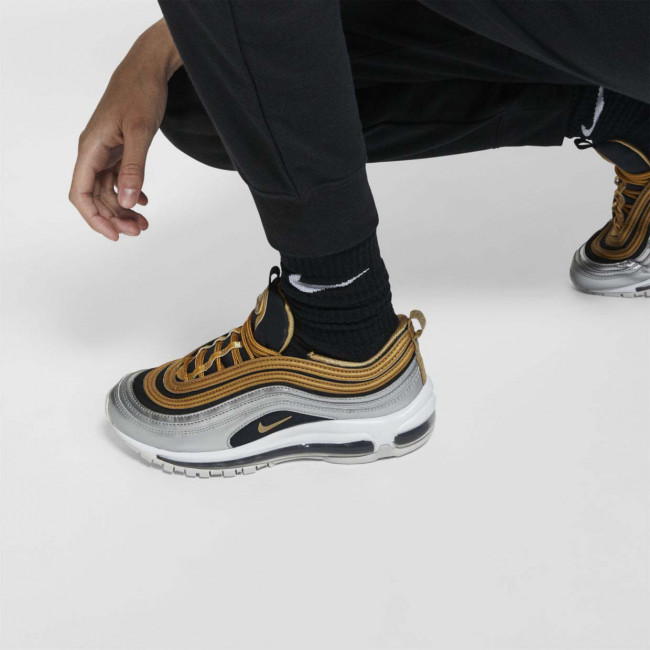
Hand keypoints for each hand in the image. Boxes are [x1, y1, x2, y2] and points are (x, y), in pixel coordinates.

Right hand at [69, 20, 180, 239]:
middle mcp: (93, 152)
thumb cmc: (141, 92)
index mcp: (90, 148)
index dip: (94, 218)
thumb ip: (134, 168)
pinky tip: (145, 201)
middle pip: (95, 196)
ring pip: (108, 190)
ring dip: (124, 209)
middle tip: (141, 230)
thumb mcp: (140, 131)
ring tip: (145, 223)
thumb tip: (128, 201)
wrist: (148, 67)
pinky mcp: (118, 148)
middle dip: (115, 217)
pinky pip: (118, 179)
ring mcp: (105, 151)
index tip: (115, 236)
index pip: (81, 193)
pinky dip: (130, 193)